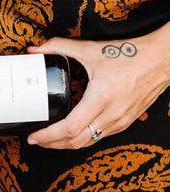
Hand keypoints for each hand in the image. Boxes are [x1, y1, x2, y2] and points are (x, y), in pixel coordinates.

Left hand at [26, 33, 169, 149]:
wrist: (161, 60)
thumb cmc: (129, 55)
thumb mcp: (91, 49)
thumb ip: (60, 46)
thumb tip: (36, 49)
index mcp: (102, 97)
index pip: (70, 128)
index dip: (49, 136)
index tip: (34, 137)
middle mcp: (112, 114)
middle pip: (76, 141)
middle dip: (52, 144)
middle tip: (36, 140)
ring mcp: (121, 121)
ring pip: (88, 142)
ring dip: (66, 144)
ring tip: (50, 139)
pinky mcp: (125, 122)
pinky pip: (99, 137)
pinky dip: (82, 139)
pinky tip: (72, 133)